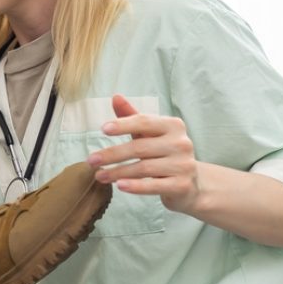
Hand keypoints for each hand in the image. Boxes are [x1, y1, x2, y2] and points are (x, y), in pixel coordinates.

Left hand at [90, 94, 199, 212]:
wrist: (190, 183)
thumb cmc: (164, 153)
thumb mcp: (149, 133)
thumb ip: (132, 116)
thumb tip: (115, 97)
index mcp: (173, 126)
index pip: (144, 122)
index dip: (123, 124)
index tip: (103, 129)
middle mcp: (181, 143)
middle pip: (140, 147)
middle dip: (112, 154)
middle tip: (91, 160)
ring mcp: (183, 165)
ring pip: (144, 168)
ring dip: (118, 172)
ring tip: (99, 176)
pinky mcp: (182, 185)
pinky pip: (154, 186)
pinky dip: (135, 186)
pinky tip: (119, 186)